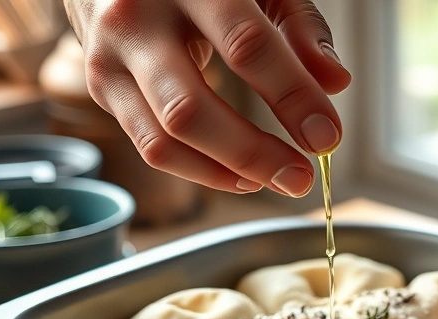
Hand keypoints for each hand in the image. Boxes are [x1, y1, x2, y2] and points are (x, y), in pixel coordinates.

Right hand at [63, 0, 350, 196]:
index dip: (291, 96)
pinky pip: (152, 147)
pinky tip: (242, 175)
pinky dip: (202, 170)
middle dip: (254, 153)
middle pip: (191, 109)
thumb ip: (299, 25)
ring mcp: (109, 58)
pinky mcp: (102, 88)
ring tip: (277, 180)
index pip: (246, 45)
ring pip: (164, 140)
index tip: (327, 136)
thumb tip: (335, 84)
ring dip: (227, 173)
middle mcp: (136, 19)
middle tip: (301, 178)